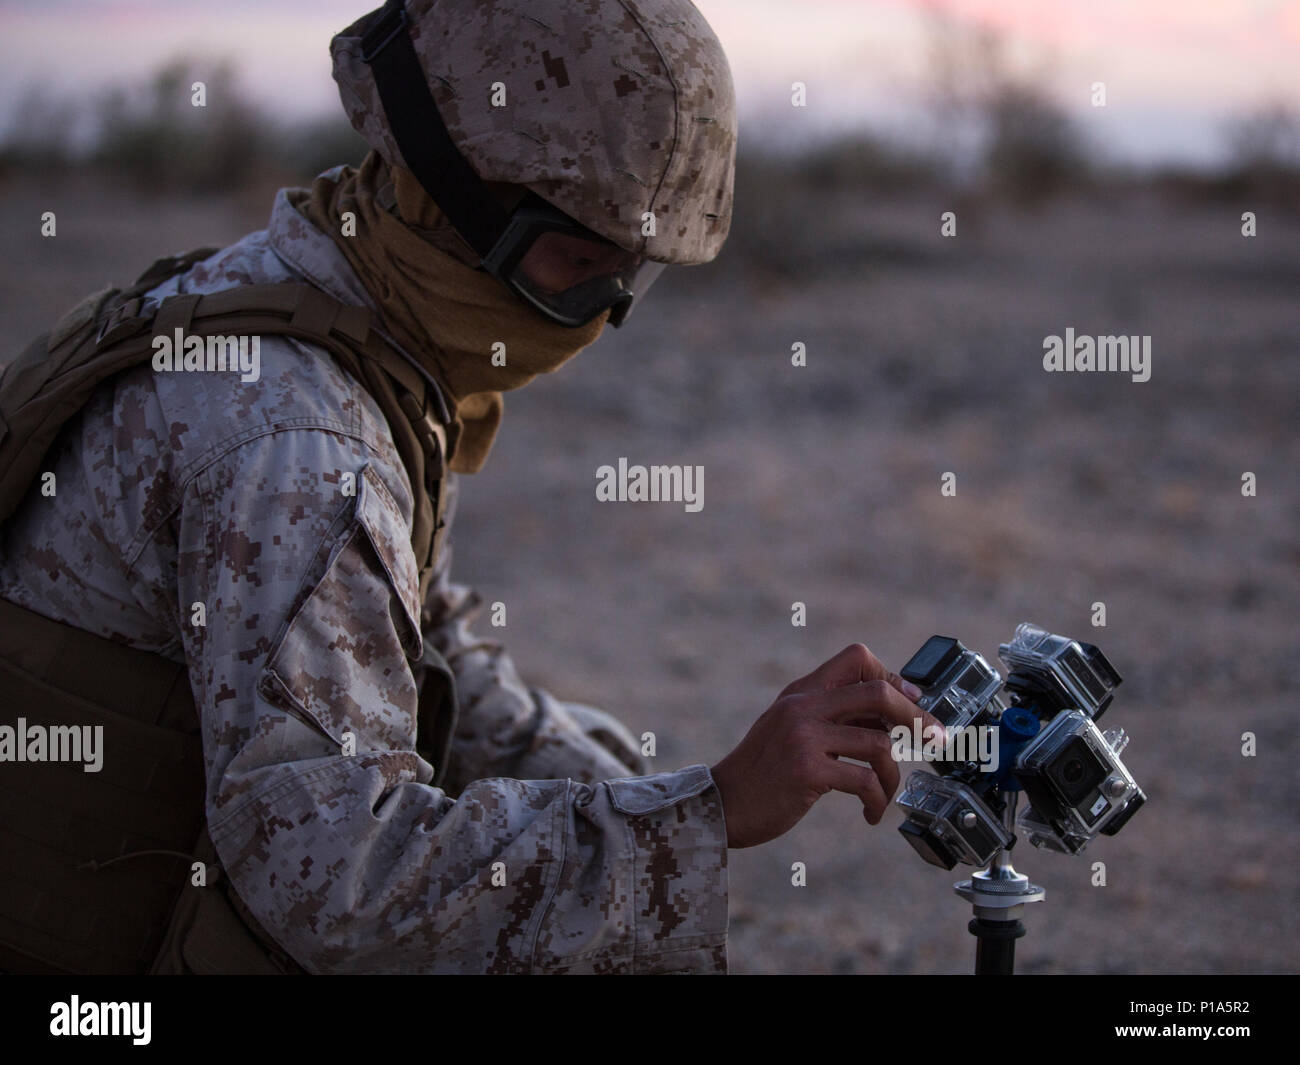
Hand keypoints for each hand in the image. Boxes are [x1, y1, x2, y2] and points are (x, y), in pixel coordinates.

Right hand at [710, 643, 942, 848]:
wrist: (722, 804)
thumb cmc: (762, 771)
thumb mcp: (791, 728)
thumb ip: (831, 716)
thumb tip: (890, 714)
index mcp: (802, 692)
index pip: (857, 657)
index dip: (892, 678)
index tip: (911, 703)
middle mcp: (803, 707)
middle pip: (878, 694)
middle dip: (917, 718)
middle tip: (937, 740)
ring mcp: (803, 738)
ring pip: (878, 744)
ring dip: (894, 774)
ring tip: (886, 794)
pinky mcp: (805, 772)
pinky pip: (863, 781)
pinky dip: (877, 800)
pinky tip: (870, 812)